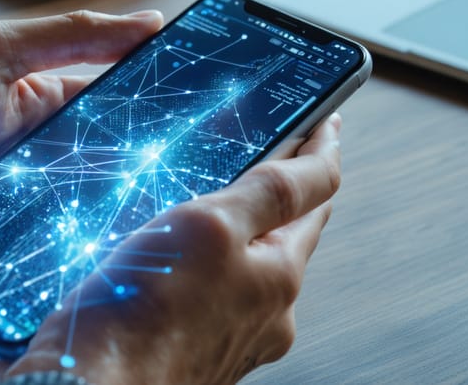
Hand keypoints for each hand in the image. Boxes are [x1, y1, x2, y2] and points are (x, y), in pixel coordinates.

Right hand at [5, 114, 342, 384]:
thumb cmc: (141, 318)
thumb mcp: (211, 228)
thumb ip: (268, 192)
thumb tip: (321, 159)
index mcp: (278, 277)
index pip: (316, 195)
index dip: (321, 149)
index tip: (327, 118)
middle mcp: (264, 313)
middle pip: (284, 234)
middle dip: (284, 193)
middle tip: (279, 152)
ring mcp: (228, 336)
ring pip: (244, 266)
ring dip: (239, 231)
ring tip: (222, 200)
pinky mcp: (189, 348)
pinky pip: (207, 293)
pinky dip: (203, 265)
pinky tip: (173, 258)